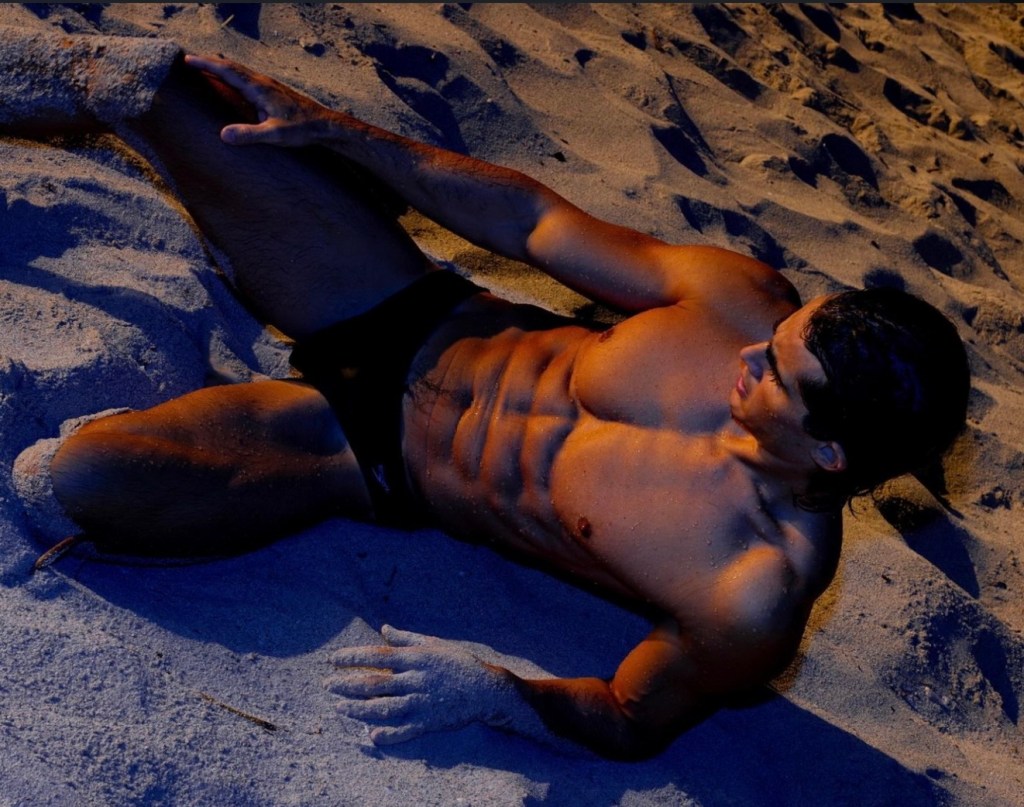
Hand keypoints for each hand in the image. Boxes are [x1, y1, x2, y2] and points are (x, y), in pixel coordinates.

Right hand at [184, 54, 335, 146]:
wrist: (325, 125)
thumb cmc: (301, 130)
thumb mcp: (275, 135)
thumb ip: (250, 134)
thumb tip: (223, 135)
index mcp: (258, 89)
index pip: (227, 71)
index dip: (206, 64)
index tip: (187, 59)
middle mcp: (263, 82)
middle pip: (231, 67)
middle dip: (209, 62)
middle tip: (190, 60)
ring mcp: (270, 86)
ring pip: (241, 71)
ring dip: (222, 67)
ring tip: (207, 67)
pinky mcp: (275, 92)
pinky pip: (249, 78)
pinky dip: (235, 76)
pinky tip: (235, 83)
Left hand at [324, 625, 518, 744]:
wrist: (486, 688)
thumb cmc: (458, 662)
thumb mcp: (433, 644)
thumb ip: (406, 638)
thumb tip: (384, 629)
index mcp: (414, 658)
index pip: (376, 656)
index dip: (352, 658)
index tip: (332, 660)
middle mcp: (414, 680)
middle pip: (373, 683)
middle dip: (346, 683)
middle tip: (327, 685)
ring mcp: (420, 702)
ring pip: (383, 708)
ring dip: (358, 709)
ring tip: (339, 707)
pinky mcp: (429, 722)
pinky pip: (404, 730)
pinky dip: (388, 735)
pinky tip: (371, 736)